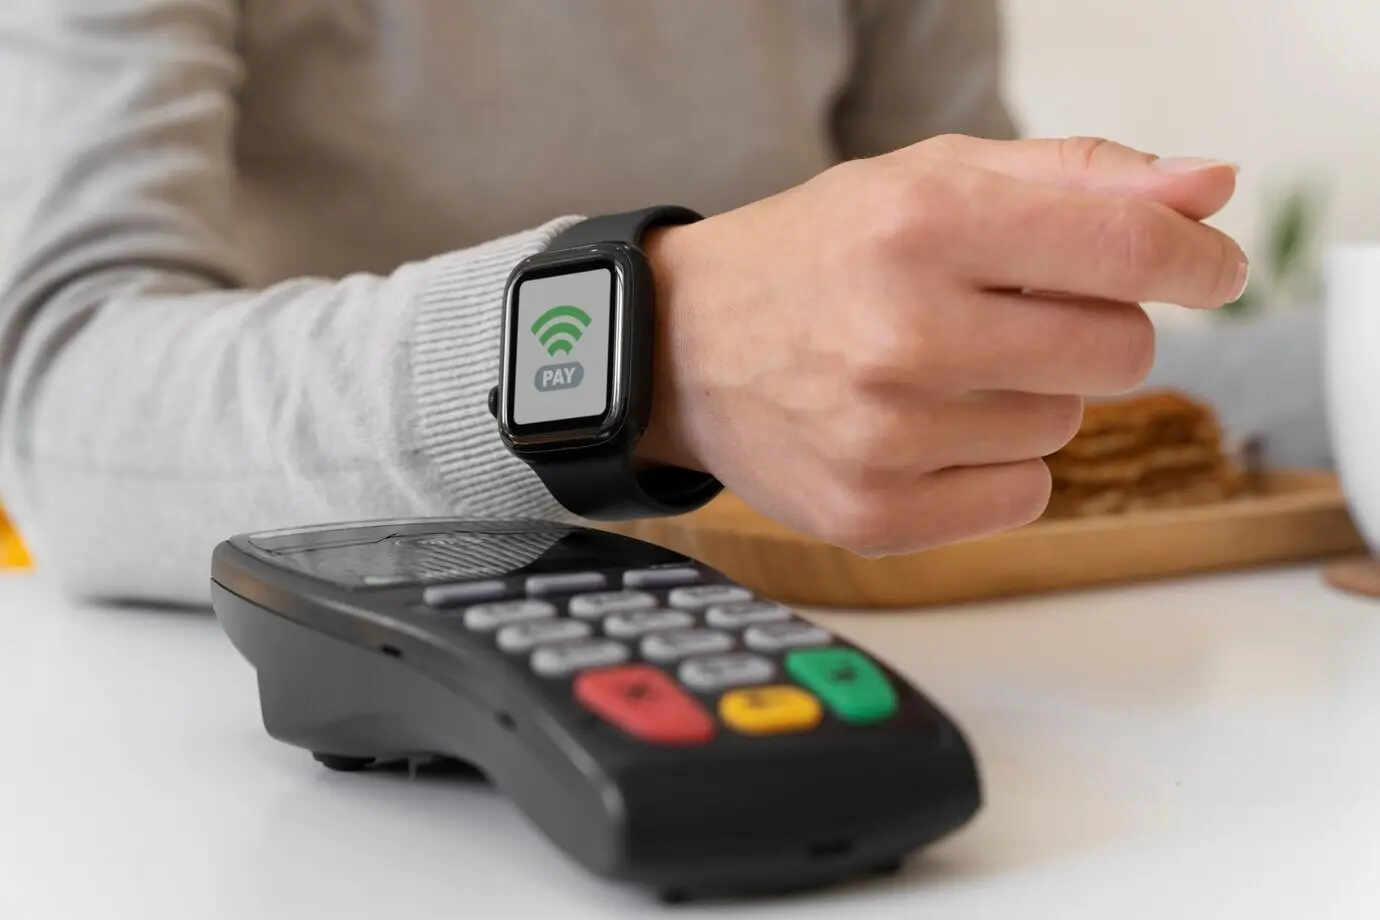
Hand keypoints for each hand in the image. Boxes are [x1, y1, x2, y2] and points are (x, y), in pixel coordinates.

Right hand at [636, 135, 1246, 555]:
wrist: (683, 347)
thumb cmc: (815, 256)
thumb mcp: (929, 178)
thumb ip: (1077, 176)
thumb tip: (1209, 187)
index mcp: (922, 225)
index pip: (1128, 247)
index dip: (1194, 259)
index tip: (1206, 269)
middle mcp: (902, 334)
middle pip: (1118, 353)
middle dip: (1091, 328)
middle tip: (1012, 315)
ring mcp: (885, 437)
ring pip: (1066, 427)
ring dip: (1029, 395)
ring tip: (938, 371)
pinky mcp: (873, 514)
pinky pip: (1023, 495)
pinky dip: (995, 464)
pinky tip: (926, 430)